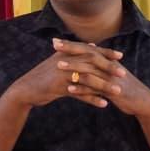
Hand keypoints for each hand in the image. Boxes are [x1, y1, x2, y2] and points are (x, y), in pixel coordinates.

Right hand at [10, 38, 124, 109]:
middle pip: (90, 63)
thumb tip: (92, 45)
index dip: (105, 52)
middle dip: (108, 68)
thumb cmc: (44, 76)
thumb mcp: (58, 62)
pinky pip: (79, 93)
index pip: (89, 50)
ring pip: (87, 79)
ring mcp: (61, 74)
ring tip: (118, 91)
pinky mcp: (58, 88)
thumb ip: (76, 54)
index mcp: (65, 53)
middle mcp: (64, 61)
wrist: (25, 89)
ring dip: (104, 85)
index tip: (120, 56)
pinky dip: (92, 99)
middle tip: (123, 73)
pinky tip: (104, 104)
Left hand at [53, 39, 149, 115]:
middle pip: (88, 54)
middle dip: (71, 50)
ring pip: (90, 70)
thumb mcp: (111, 72)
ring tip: (58, 66)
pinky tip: (69, 89)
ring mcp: (110, 78)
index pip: (87, 48)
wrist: (141, 101)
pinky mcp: (112, 92)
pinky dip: (82, 89)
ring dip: (74, 67)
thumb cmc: (123, 86)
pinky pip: (95, 89)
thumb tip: (88, 51)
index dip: (72, 44)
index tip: (55, 41)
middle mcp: (109, 66)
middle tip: (54, 46)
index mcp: (107, 60)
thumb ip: (99, 62)